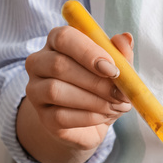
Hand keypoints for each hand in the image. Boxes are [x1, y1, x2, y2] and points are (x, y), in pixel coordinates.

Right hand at [18, 26, 133, 162]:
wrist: (88, 124)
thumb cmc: (100, 88)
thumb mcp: (115, 69)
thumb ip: (120, 53)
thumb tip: (126, 38)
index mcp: (57, 42)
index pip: (64, 37)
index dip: (88, 52)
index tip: (112, 69)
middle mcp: (39, 63)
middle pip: (58, 65)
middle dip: (95, 81)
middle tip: (121, 94)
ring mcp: (36, 91)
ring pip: (56, 90)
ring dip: (94, 100)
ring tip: (116, 105)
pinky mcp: (42, 117)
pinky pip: (61, 116)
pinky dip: (90, 117)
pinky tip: (104, 116)